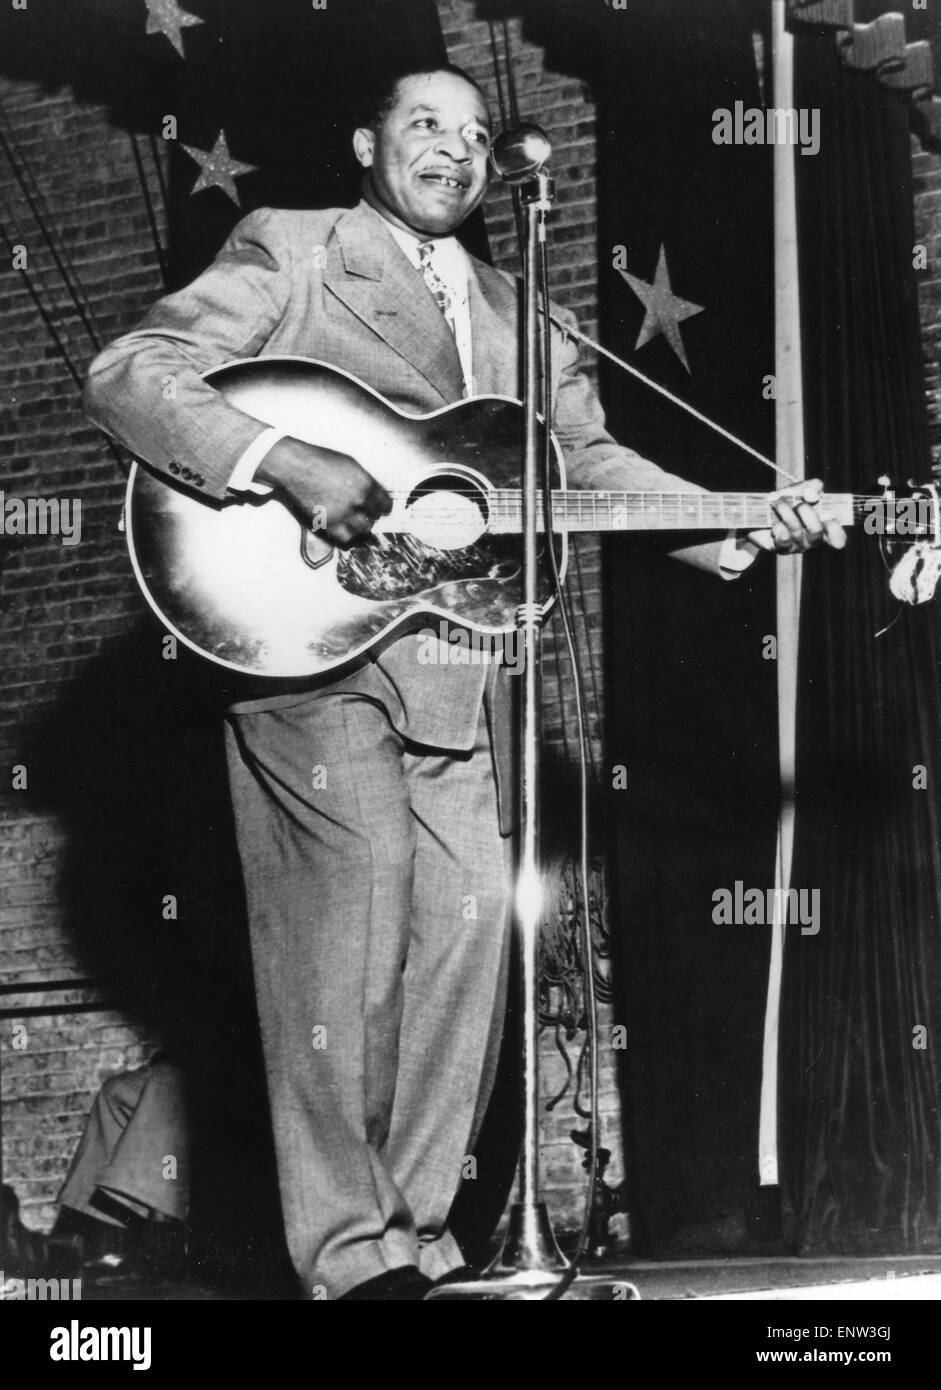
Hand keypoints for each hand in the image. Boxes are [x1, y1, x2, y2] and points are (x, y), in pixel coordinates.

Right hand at [256, 435, 391, 544]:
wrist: (295, 467)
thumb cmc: (320, 460)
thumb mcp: (350, 464)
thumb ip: (364, 480)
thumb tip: (374, 492)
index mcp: (366, 483)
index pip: (385, 503)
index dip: (383, 506)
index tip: (381, 509)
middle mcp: (358, 499)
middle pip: (374, 516)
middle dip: (370, 515)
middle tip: (364, 513)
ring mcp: (344, 513)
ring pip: (363, 529)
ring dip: (360, 526)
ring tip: (354, 521)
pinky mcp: (329, 523)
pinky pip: (346, 538)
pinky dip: (347, 534)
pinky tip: (343, 528)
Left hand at [746, 478, 845, 554]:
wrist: (763, 509)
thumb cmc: (789, 500)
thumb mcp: (803, 488)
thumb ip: (813, 486)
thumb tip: (812, 496)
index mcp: (824, 527)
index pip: (838, 538)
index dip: (835, 528)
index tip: (827, 513)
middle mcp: (813, 540)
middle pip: (817, 531)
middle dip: (807, 514)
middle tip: (799, 504)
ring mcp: (797, 546)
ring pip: (798, 532)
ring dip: (788, 514)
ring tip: (779, 504)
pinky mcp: (781, 548)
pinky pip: (783, 540)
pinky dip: (779, 527)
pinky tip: (775, 521)